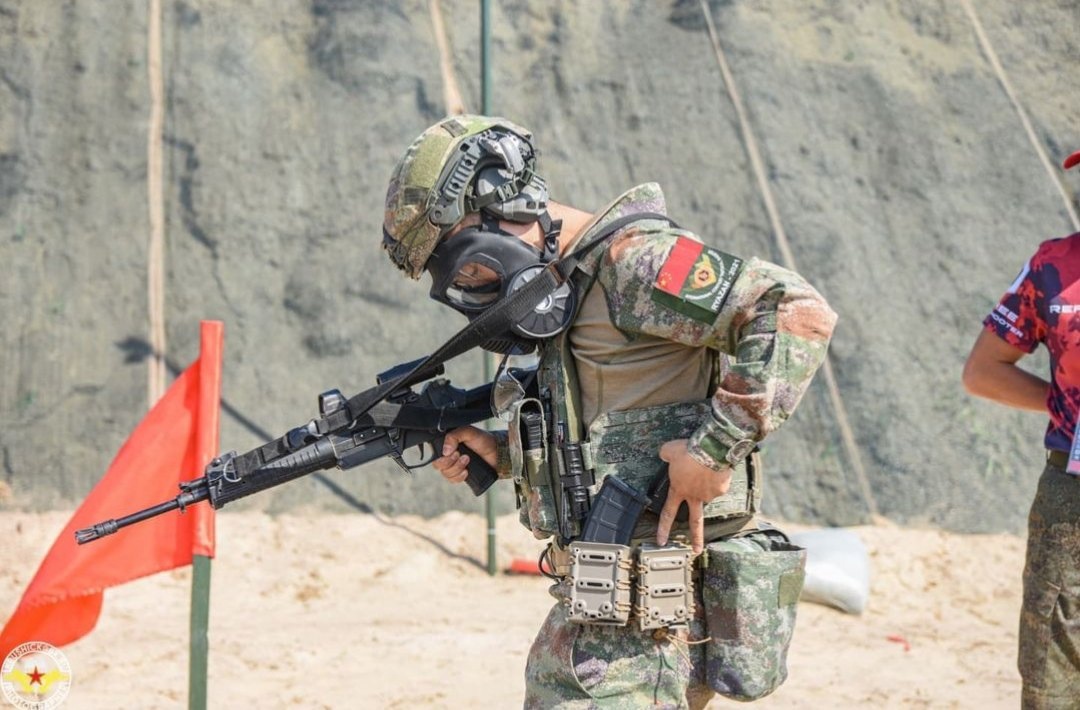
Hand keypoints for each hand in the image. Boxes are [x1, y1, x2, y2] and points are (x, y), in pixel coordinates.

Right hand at [432, 426, 497, 484]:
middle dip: (450, 462)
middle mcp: (449, 456)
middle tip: (462, 456)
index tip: (454, 452)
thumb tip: (445, 451)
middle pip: (438, 465)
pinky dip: (459, 477)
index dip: (442, 456)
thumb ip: (454, 436)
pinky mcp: (461, 475)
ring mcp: (455, 466)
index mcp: (448, 444)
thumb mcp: (468, 432)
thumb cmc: (483, 440)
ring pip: (446, 474)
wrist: (497, 453)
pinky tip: (466, 472)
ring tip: (468, 460)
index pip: (435, 453)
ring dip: (457, 468)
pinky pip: (453, 480)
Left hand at [656, 439, 731, 553]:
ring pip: (707, 489)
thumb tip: (665, 455)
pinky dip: (717, 474)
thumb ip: (666, 455)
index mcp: (679, 490)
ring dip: (707, 479)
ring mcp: (709, 494)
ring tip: (705, 463)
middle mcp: (694, 496)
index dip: (663, 527)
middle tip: (696, 550)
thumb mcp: (669, 450)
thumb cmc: (689, 451)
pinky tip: (714, 465)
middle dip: (696, 538)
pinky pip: (719, 481)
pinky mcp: (722, 489)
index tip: (661, 540)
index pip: (668, 512)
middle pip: (695, 522)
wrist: (711, 449)